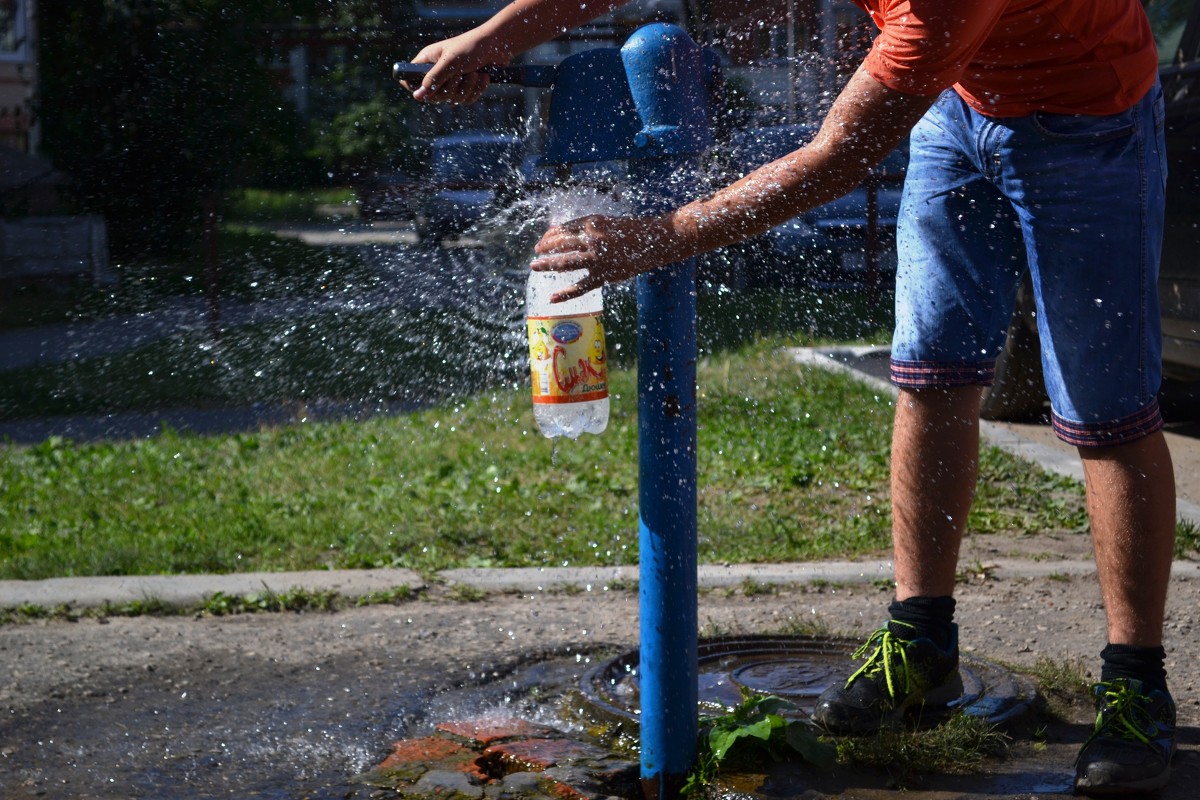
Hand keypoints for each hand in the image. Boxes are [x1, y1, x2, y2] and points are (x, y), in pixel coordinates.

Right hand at [403, 33, 507, 103]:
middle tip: (460, 75)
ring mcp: (451, 81)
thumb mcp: (450, 62)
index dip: (415, 88)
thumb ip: (433, 79)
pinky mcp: (466, 87)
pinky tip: (483, 77)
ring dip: (467, 88)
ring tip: (475, 73)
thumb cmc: (471, 47)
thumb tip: (417, 97)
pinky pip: (466, 100)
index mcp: (427, 61)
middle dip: (451, 89)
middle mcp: (437, 71)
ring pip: (452, 99)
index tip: (427, 89)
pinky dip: (476, 90)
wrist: (498, 45)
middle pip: (434, 96)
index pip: (409, 79)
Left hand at [532, 214, 685, 301]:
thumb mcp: (606, 222)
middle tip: (536, 252)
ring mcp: (598, 259)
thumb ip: (586, 228)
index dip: (551, 234)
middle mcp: (592, 239)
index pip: (564, 229)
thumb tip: (562, 233)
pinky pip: (581, 287)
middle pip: (561, 244)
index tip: (544, 239)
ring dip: (547, 264)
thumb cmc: (631, 230)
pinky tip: (552, 297)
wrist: (655, 240)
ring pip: (566, 263)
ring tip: (534, 266)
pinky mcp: (605, 275)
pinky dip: (565, 294)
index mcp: (592, 223)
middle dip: (545, 247)